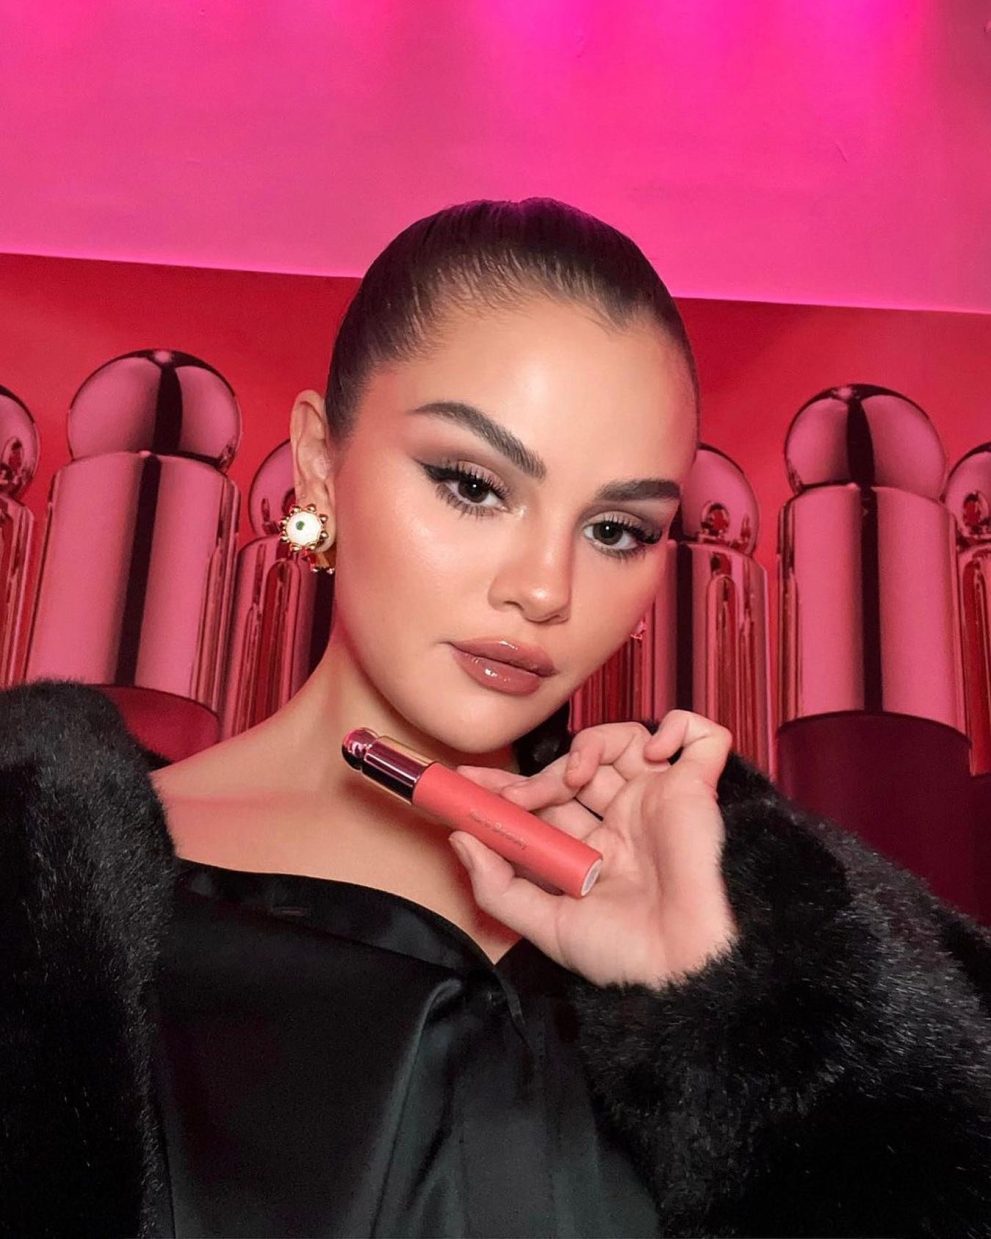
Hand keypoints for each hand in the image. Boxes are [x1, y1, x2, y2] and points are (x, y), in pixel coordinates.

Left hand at [452, 711, 738, 989]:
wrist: (683, 967)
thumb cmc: (625, 956)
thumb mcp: (546, 926)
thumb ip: (497, 886)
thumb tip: (460, 839)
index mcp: (593, 849)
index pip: (544, 801)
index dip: (508, 786)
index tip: (468, 780)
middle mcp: (624, 820)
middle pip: (576, 767)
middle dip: (537, 775)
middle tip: (518, 798)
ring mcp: (659, 800)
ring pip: (626, 739)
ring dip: (591, 743)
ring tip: (578, 775)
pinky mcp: (697, 787)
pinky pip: (699, 737)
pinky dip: (678, 728)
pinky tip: (654, 754)